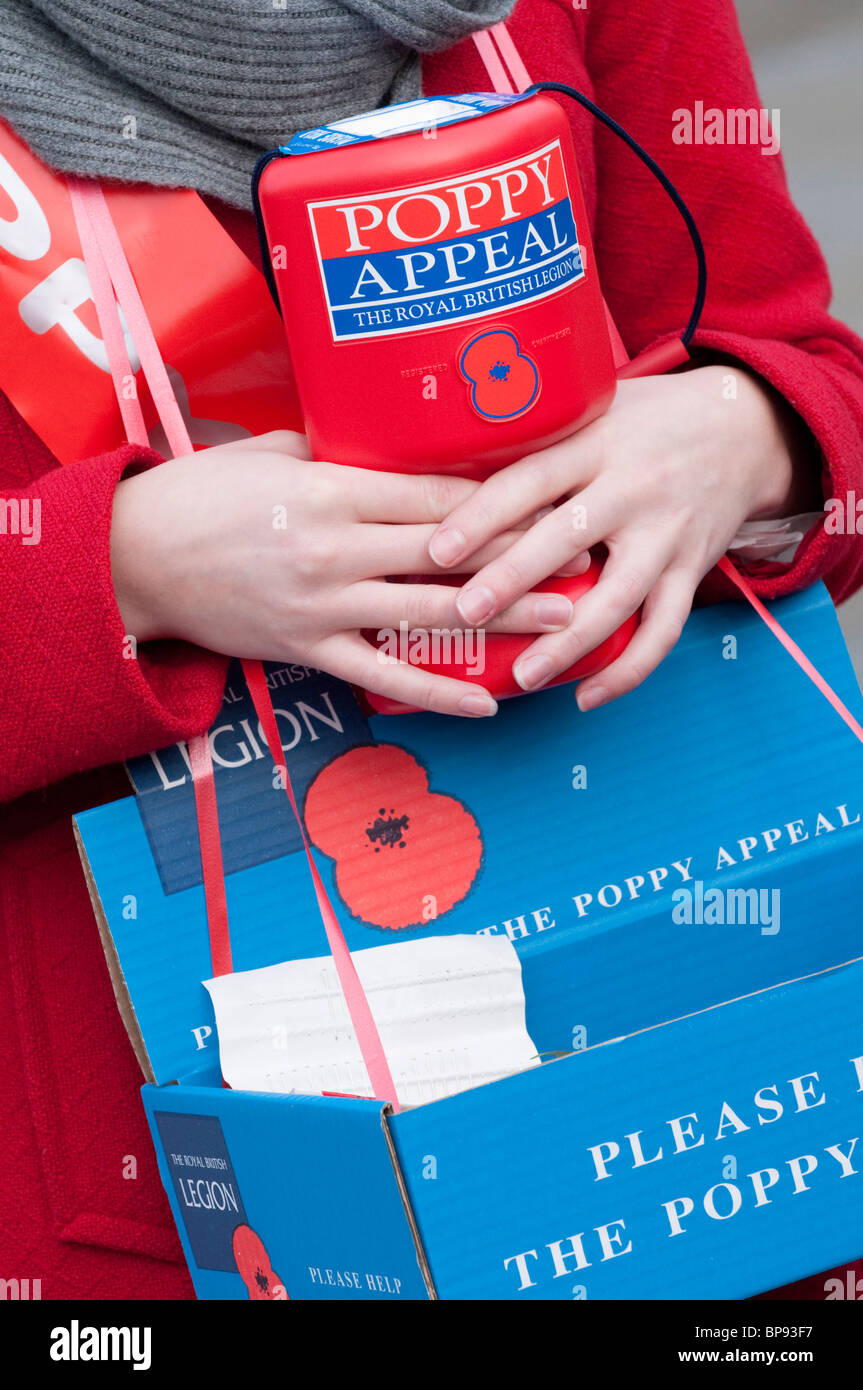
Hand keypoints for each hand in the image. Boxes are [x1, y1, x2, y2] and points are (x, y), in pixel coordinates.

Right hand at [110, 431, 574, 716]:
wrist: (136, 557)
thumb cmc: (203, 495)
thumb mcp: (273, 454)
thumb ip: (339, 454)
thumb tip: (396, 446)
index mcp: (333, 490)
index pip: (437, 495)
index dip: (504, 502)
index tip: (555, 499)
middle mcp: (338, 547)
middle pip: (451, 552)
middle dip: (526, 557)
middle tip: (591, 558)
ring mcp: (326, 604)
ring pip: (432, 612)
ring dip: (505, 619)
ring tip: (567, 624)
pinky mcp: (310, 648)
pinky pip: (384, 675)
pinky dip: (437, 690)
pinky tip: (485, 702)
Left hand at [427, 366, 818, 708]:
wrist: (746, 429)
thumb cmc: (646, 420)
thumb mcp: (596, 406)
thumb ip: (537, 436)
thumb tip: (446, 466)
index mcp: (598, 443)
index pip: (530, 480)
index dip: (481, 516)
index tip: (436, 550)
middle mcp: (634, 488)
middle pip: (567, 538)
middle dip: (513, 579)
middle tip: (464, 613)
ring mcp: (667, 534)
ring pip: (617, 596)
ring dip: (569, 643)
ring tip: (523, 676)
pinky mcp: (691, 570)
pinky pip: (663, 630)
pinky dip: (627, 670)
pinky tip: (586, 697)